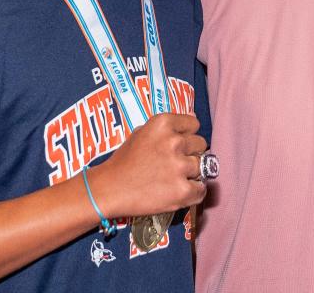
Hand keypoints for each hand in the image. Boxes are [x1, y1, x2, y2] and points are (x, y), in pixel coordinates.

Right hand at [91, 113, 207, 217]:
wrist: (110, 190)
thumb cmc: (124, 161)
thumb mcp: (142, 133)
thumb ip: (168, 127)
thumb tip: (194, 120)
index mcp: (163, 123)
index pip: (193, 124)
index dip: (187, 135)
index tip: (178, 145)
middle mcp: (173, 141)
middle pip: (201, 145)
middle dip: (190, 153)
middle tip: (174, 163)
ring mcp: (179, 166)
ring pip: (203, 166)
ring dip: (192, 173)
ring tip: (173, 178)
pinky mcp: (182, 190)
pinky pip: (202, 189)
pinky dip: (193, 192)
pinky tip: (178, 191)